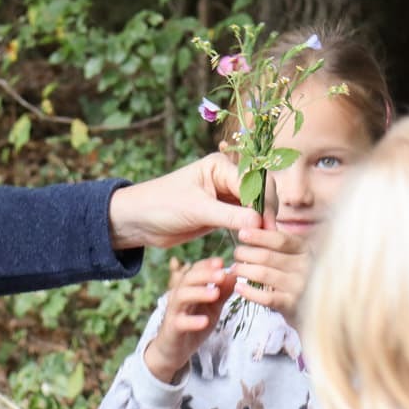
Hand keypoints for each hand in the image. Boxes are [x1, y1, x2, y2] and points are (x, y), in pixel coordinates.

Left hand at [108, 153, 260, 249]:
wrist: (139, 221)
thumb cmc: (161, 206)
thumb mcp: (196, 210)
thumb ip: (229, 215)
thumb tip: (259, 222)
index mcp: (220, 166)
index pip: (254, 181)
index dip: (264, 204)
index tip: (267, 227)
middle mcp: (226, 177)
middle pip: (259, 192)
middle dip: (266, 212)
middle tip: (269, 236)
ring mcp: (225, 195)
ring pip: (254, 207)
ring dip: (260, 222)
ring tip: (264, 242)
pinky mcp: (221, 212)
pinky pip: (244, 219)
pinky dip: (251, 229)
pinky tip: (254, 241)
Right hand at [143, 257, 235, 382]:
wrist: (174, 351)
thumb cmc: (194, 325)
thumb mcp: (212, 308)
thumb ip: (222, 292)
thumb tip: (234, 274)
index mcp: (189, 288)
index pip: (195, 270)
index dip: (207, 265)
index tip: (222, 262)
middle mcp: (179, 296)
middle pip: (188, 279)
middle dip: (204, 274)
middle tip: (221, 274)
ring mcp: (174, 312)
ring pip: (181, 296)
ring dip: (198, 293)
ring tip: (215, 294)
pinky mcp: (172, 329)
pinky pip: (180, 323)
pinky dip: (192, 321)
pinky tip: (204, 321)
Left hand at [231, 218, 308, 326]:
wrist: (316, 310)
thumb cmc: (297, 277)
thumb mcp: (294, 256)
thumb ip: (277, 242)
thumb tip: (253, 222)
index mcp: (305, 250)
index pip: (280, 239)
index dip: (258, 236)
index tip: (241, 233)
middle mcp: (305, 267)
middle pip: (267, 256)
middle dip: (246, 253)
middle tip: (236, 253)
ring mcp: (300, 287)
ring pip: (263, 274)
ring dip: (244, 270)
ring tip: (234, 269)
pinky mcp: (292, 306)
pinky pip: (266, 297)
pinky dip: (249, 291)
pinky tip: (239, 287)